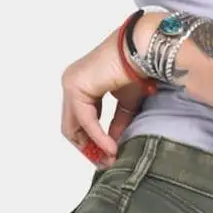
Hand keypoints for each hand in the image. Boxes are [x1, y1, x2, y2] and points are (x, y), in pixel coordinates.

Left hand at [62, 19, 154, 164]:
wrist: (142, 49)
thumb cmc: (137, 69)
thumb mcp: (126, 104)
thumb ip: (116, 125)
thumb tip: (111, 148)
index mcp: (82, 85)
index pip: (78, 120)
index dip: (91, 142)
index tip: (106, 157)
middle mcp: (72, 83)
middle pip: (71, 126)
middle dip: (88, 148)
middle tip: (105, 163)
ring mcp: (71, 84)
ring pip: (74, 126)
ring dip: (92, 146)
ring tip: (109, 159)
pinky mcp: (75, 87)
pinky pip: (85, 119)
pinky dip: (97, 136)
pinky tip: (111, 147)